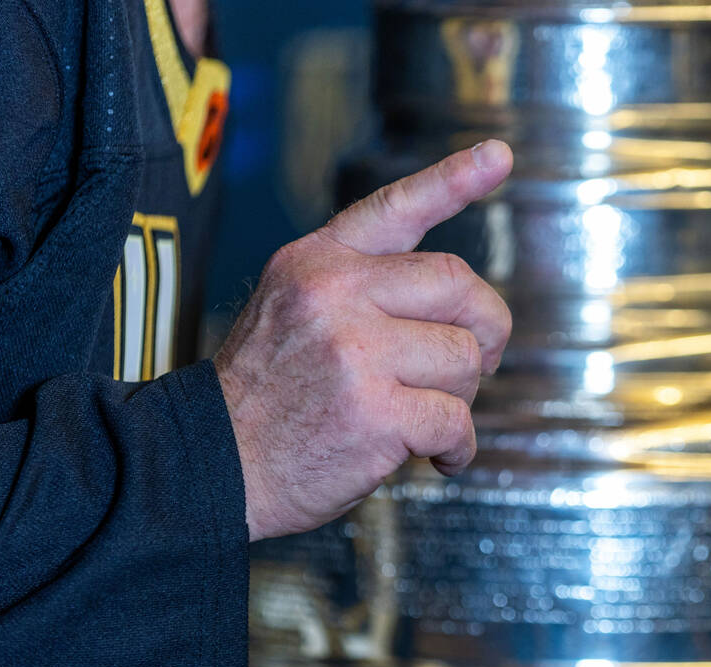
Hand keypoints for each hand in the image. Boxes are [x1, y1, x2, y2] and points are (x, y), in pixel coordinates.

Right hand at [214, 140, 513, 539]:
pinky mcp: (375, 414)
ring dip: (461, 396)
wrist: (211, 466)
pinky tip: (440, 458)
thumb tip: (454, 302)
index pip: (396, 207)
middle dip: (485, 329)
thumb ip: (355, 289)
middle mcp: (335, 294)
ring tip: (428, 416)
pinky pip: (456, 420)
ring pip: (464, 358)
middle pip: (459, 287)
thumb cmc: (263, 397)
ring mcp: (355, 353)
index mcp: (316, 262)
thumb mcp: (289, 310)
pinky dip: (459, 447)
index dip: (454, 180)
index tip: (499, 156)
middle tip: (477, 362)